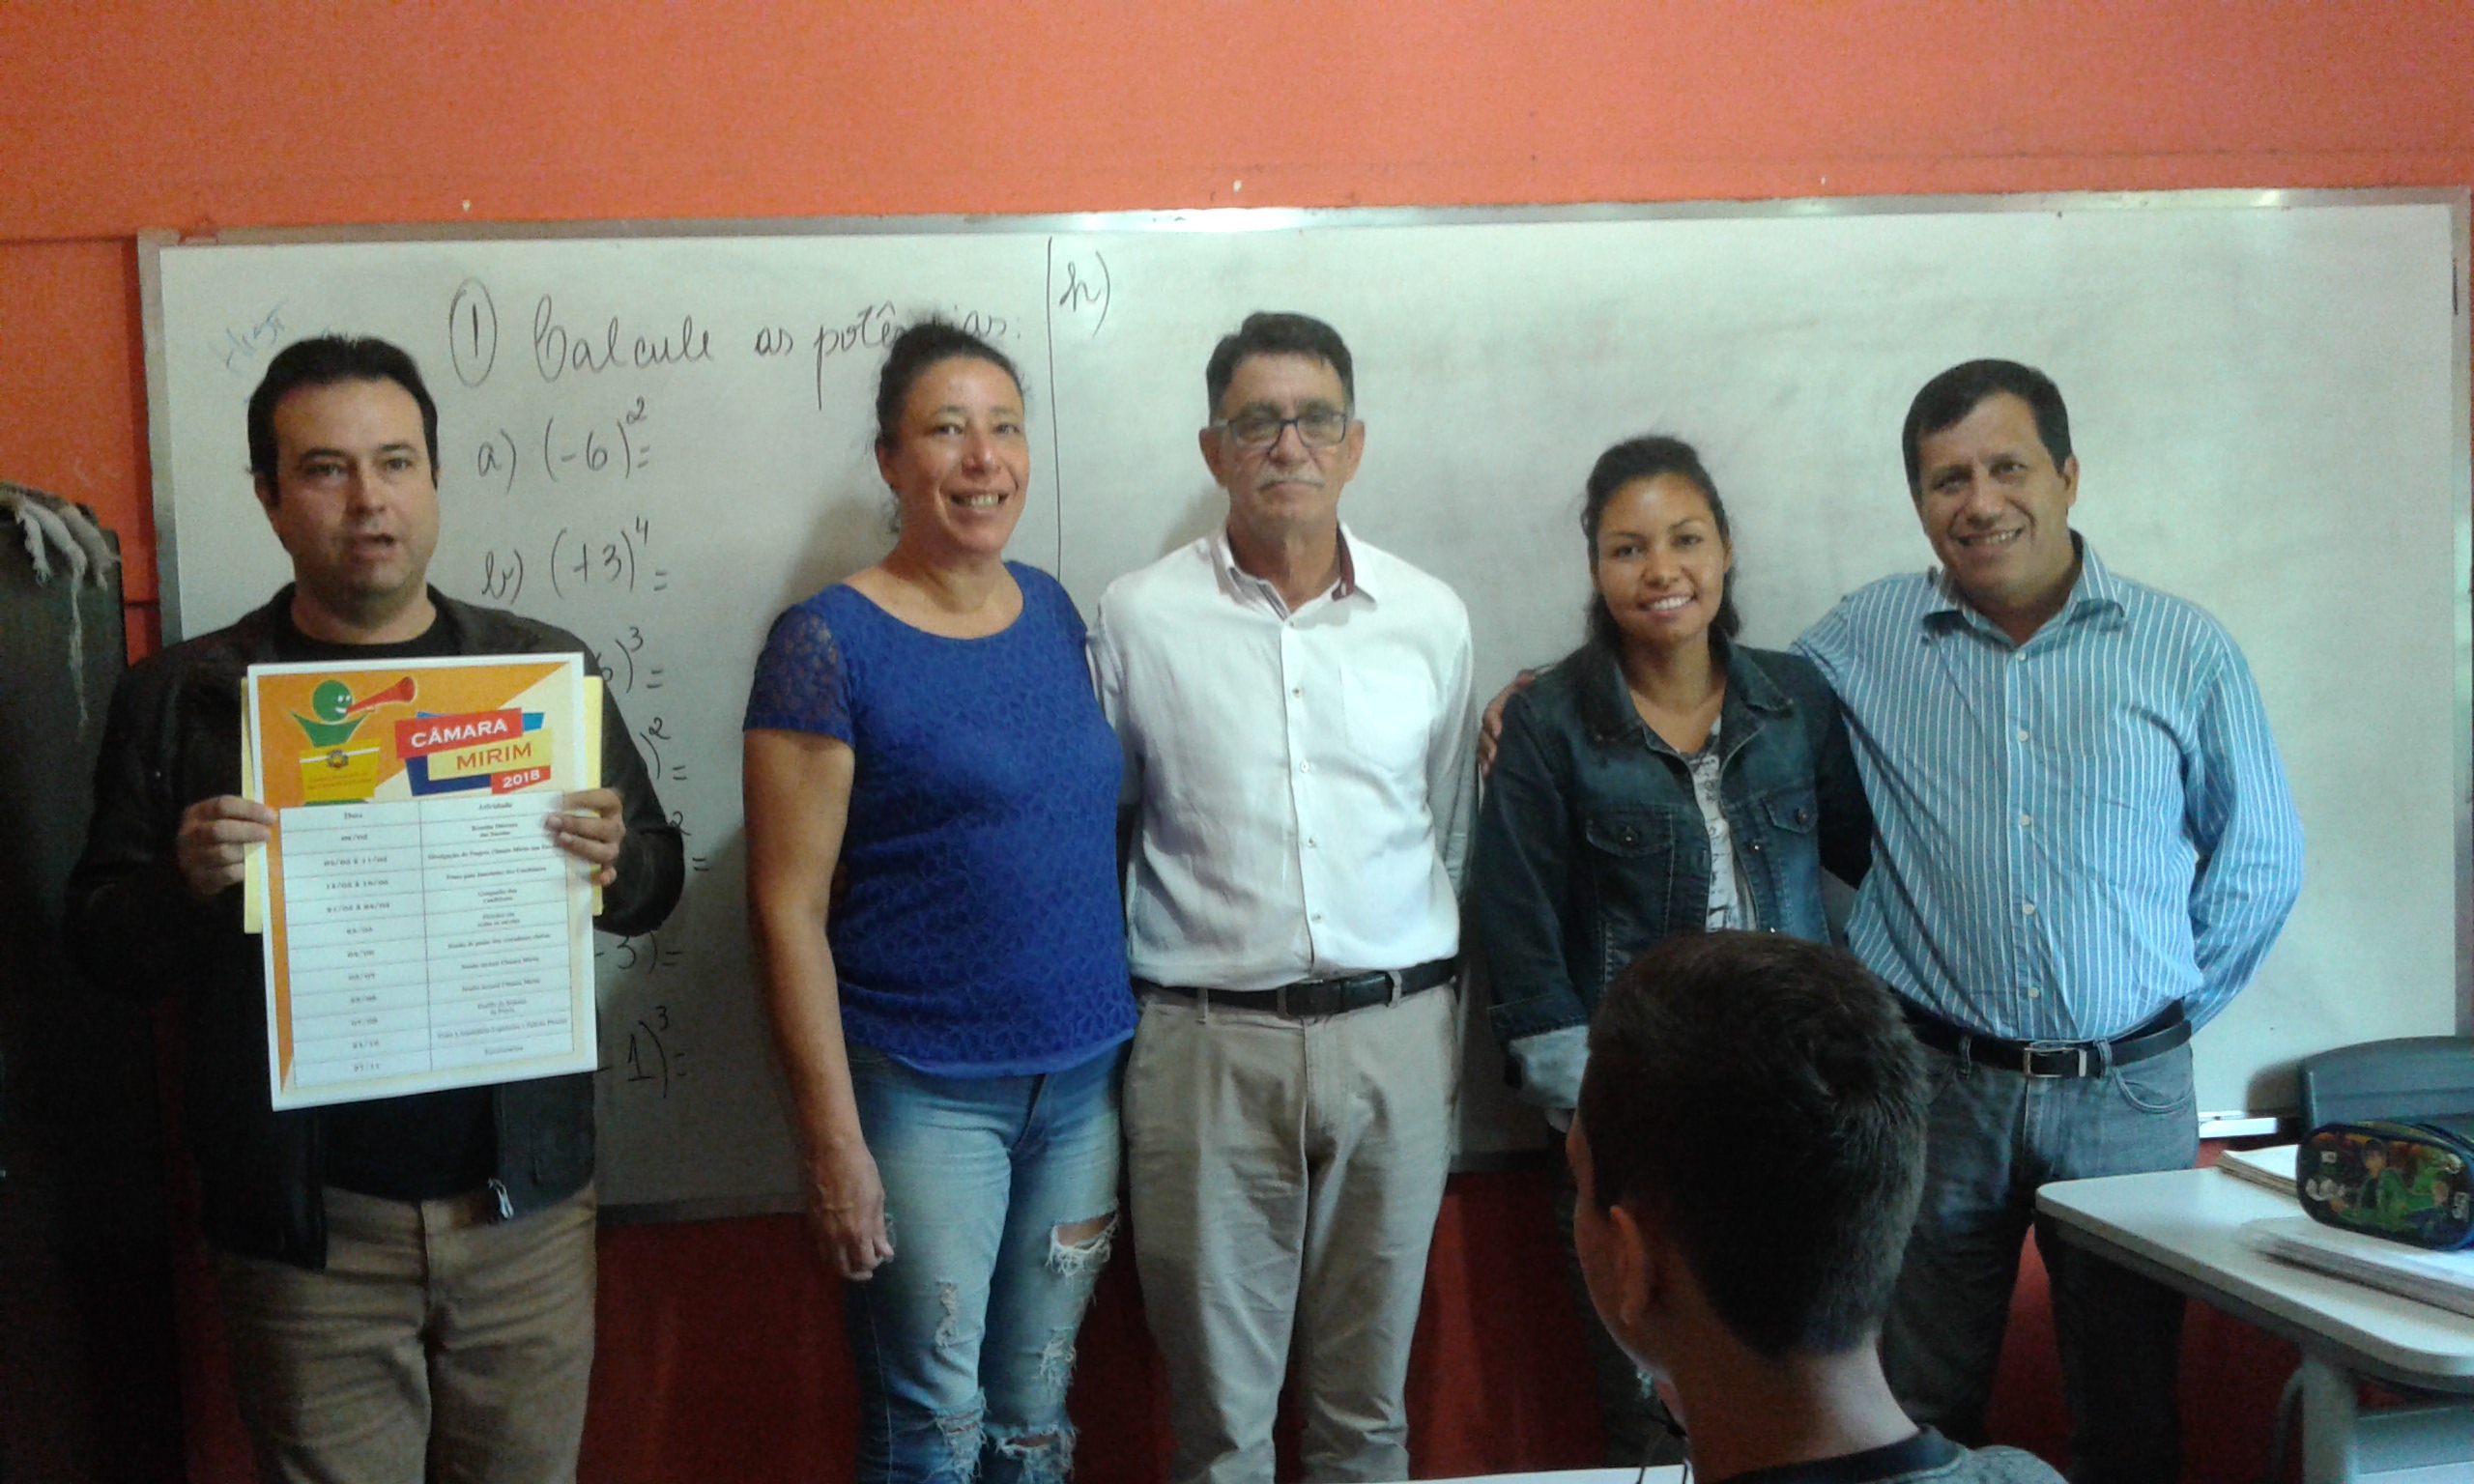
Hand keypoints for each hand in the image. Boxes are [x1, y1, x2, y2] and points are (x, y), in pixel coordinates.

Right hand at [175, 795, 275, 899]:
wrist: (194, 868)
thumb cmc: (218, 838)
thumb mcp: (223, 820)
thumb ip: (242, 815)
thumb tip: (272, 815)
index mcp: (197, 813)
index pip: (223, 805)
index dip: (249, 810)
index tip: (271, 817)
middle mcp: (189, 834)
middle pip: (219, 829)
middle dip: (248, 831)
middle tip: (267, 834)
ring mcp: (191, 858)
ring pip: (222, 853)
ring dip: (247, 851)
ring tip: (262, 850)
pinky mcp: (200, 879)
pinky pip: (225, 873)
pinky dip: (243, 869)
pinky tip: (254, 865)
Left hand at [547, 788, 626, 886]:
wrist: (582, 827)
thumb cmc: (571, 810)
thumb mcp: (568, 801)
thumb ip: (558, 800)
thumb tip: (533, 800)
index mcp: (611, 805)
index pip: (603, 799)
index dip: (583, 799)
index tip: (559, 801)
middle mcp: (615, 827)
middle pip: (603, 827)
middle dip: (576, 824)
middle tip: (551, 822)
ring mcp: (612, 847)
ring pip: (606, 851)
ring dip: (582, 846)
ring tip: (560, 841)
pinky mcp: (606, 865)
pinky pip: (609, 872)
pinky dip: (606, 875)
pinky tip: (599, 879)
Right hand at [805, 1140, 894, 1280]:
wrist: (831, 1152)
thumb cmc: (861, 1171)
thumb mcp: (877, 1200)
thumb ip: (878, 1229)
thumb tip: (885, 1251)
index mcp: (857, 1232)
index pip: (865, 1262)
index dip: (875, 1263)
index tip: (881, 1255)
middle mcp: (837, 1238)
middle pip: (844, 1270)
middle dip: (857, 1273)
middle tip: (866, 1269)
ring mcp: (821, 1231)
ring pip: (829, 1261)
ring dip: (842, 1265)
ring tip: (853, 1259)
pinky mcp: (811, 1221)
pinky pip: (820, 1246)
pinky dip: (831, 1252)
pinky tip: (840, 1244)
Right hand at [1475, 668, 1540, 776]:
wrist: (1542, 725)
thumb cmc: (1533, 706)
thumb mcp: (1531, 693)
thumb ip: (1526, 683)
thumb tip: (1529, 676)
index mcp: (1501, 708)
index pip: (1492, 712)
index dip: (1493, 722)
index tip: (1499, 733)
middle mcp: (1493, 724)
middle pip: (1484, 733)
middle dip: (1488, 745)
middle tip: (1495, 756)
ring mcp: (1491, 740)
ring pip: (1482, 748)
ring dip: (1485, 757)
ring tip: (1492, 767)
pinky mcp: (1492, 755)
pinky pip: (1483, 761)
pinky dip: (1485, 768)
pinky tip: (1489, 775)